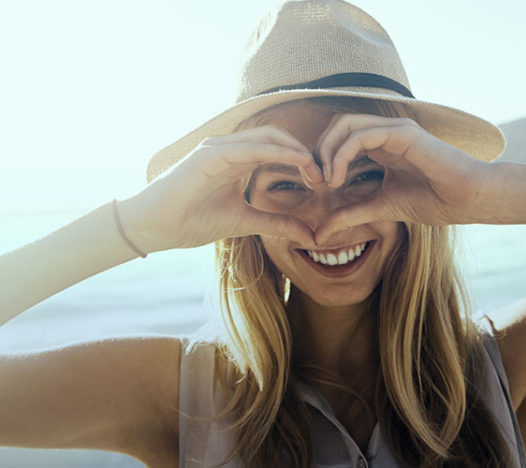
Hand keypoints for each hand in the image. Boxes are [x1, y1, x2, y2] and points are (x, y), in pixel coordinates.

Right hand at [118, 126, 322, 252]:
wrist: (156, 227)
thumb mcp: (245, 222)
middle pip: (277, 137)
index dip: (302, 161)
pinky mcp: (210, 153)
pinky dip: (277, 153)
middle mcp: (229, 148)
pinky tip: (298, 164)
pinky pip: (251, 147)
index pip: (277, 148)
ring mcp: (218, 147)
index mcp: (237, 160)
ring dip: (296, 151)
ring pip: (268, 137)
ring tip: (315, 172)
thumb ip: (276, 223)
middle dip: (304, 154)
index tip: (322, 182)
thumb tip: (309, 235)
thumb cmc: (192, 221)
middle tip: (324, 177)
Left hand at [314, 114, 489, 242]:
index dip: (322, 158)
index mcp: (381, 144)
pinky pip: (361, 135)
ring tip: (328, 181)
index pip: (339, 137)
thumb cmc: (434, 201)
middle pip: (336, 125)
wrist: (467, 200)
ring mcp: (394, 128)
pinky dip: (342, 155)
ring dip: (327, 152)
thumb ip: (350, 215)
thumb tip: (319, 233)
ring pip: (344, 124)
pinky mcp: (402, 133)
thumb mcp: (380, 209)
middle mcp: (386, 130)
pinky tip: (339, 178)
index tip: (318, 187)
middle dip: (319, 151)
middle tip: (315, 182)